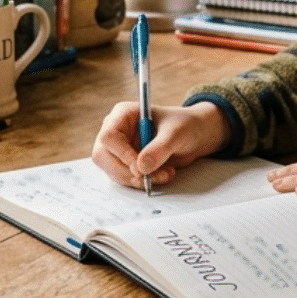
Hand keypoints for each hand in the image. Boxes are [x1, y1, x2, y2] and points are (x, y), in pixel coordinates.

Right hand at [91, 100, 230, 188]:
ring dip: (137, 179)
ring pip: (113, 171)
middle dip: (127, 172)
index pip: (109, 137)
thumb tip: (140, 167)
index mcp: (123, 114)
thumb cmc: (184, 126)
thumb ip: (159, 148)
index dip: (122, 154)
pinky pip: (125, 178)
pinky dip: (142, 182)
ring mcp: (118, 149)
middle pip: (103, 156)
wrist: (193, 135)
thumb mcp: (176, 134)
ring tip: (164, 174)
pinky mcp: (125, 164)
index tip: (140, 167)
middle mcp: (116, 131)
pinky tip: (161, 176)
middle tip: (150, 178)